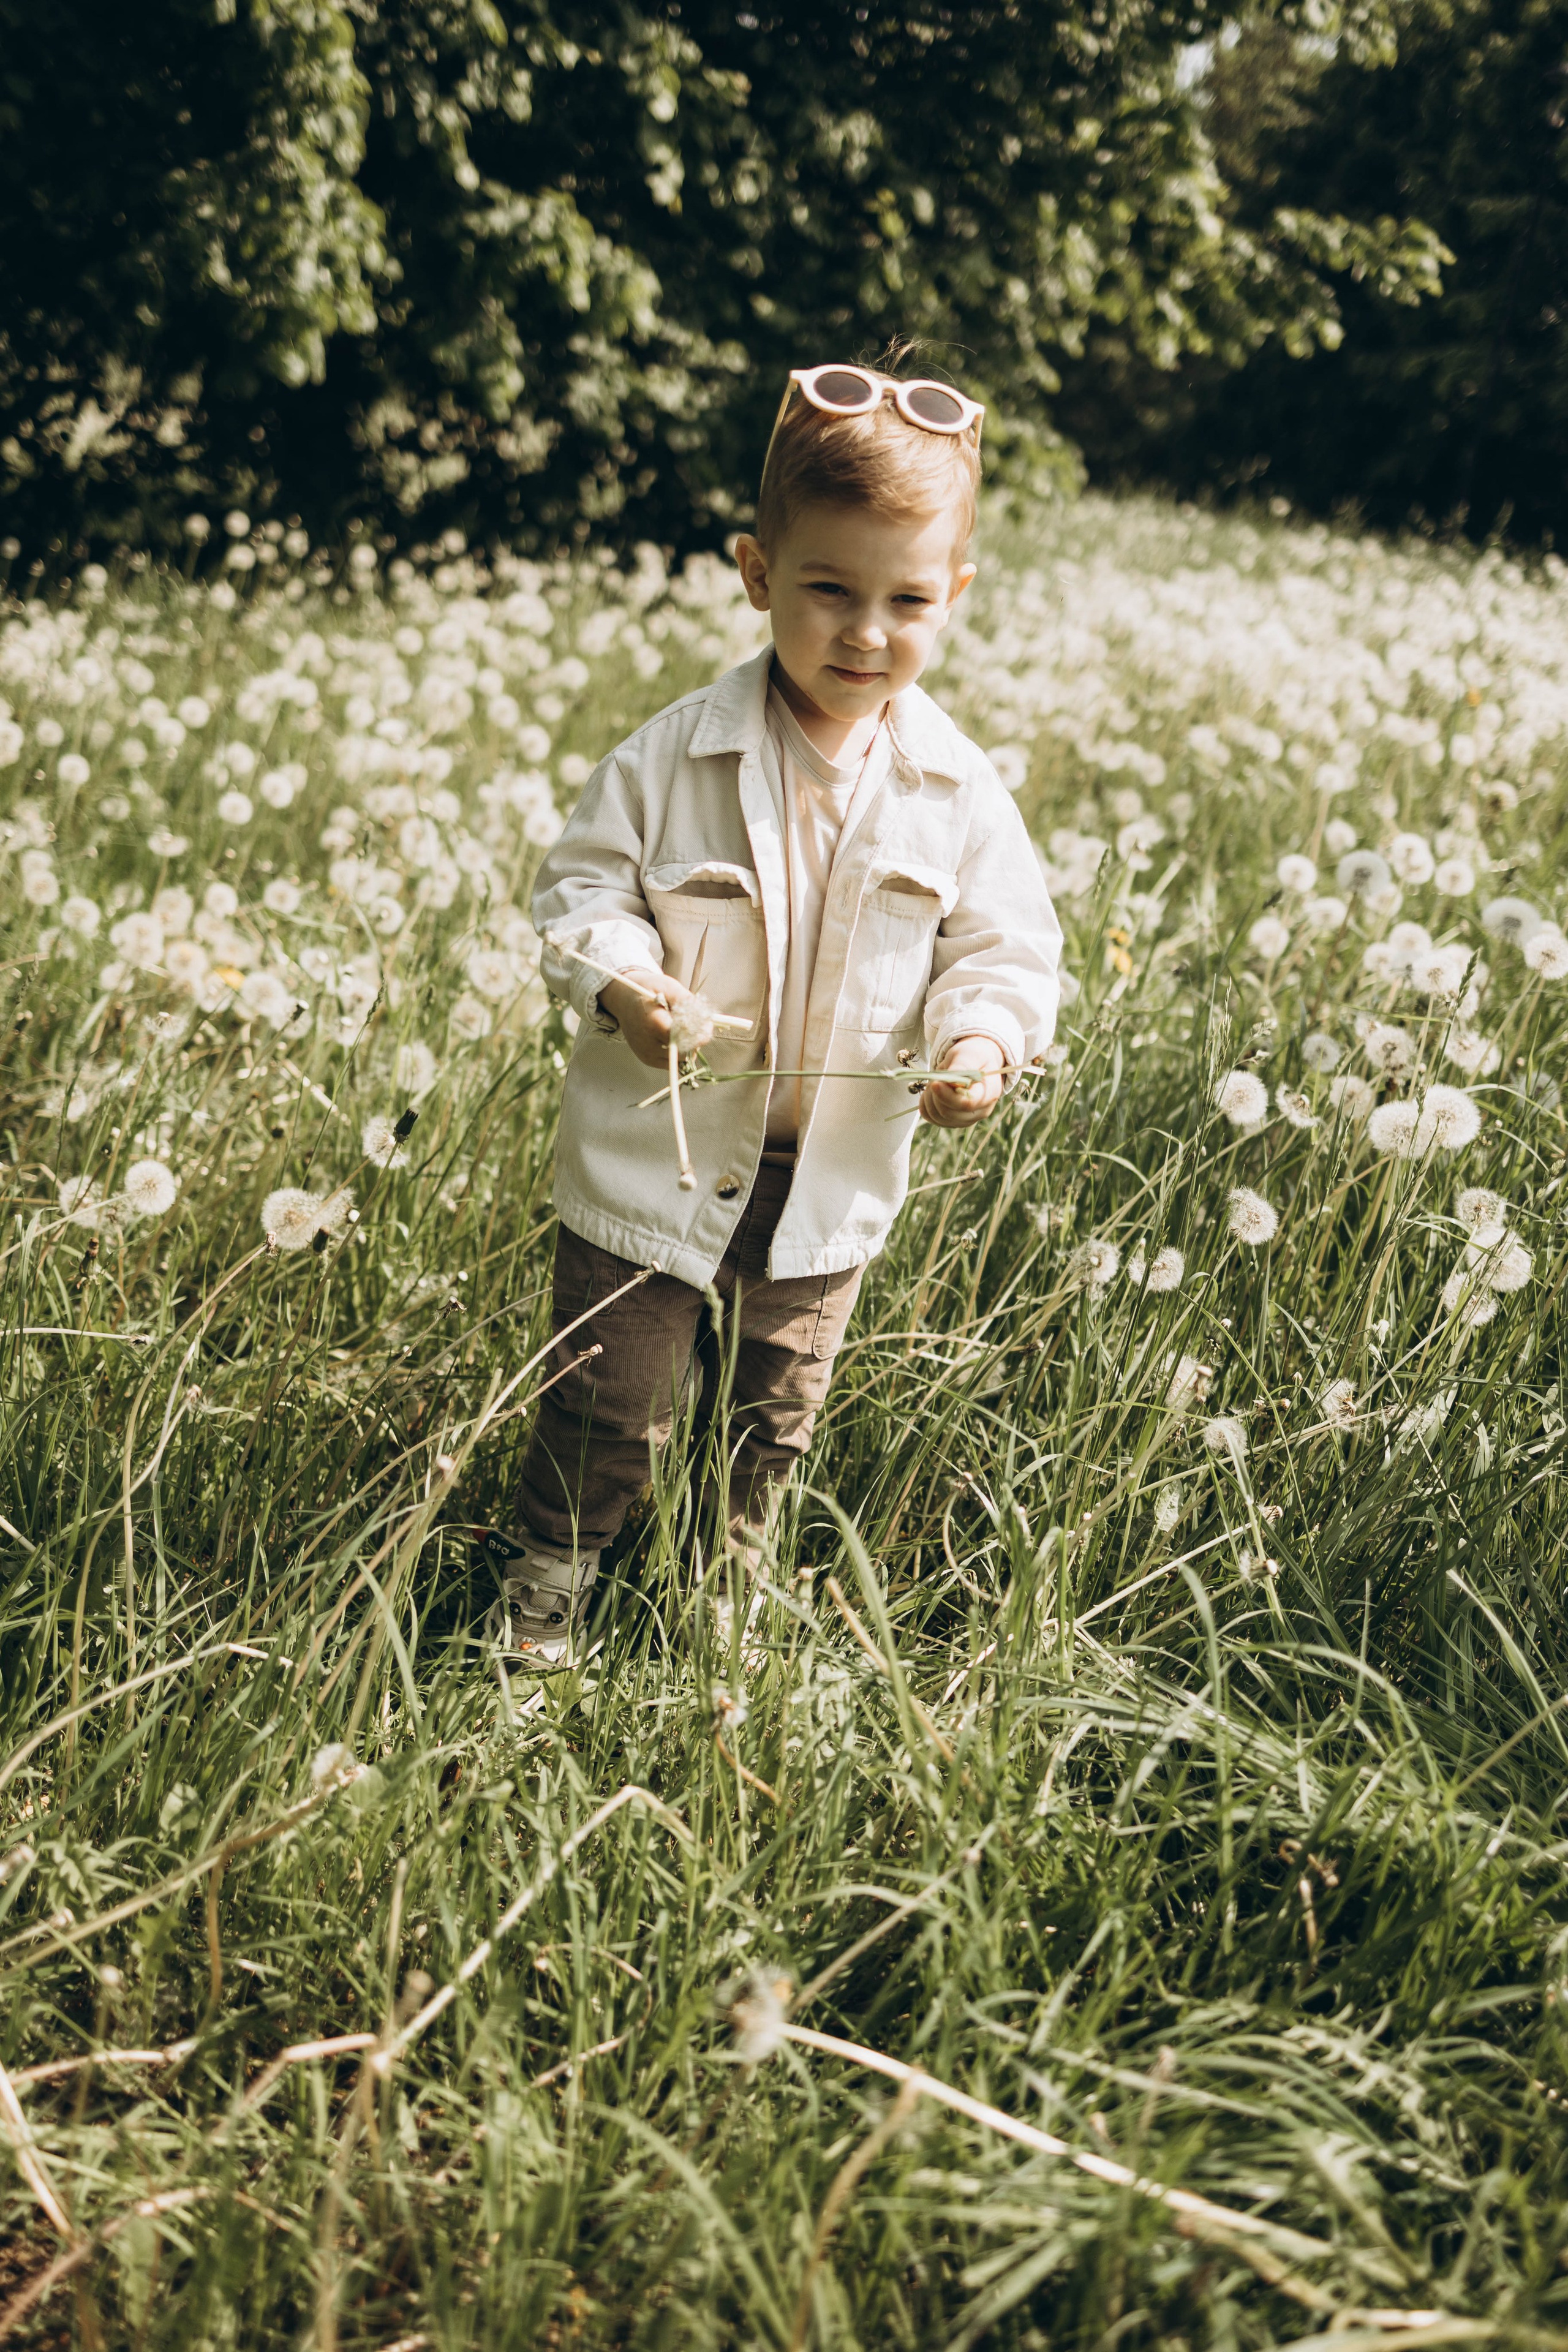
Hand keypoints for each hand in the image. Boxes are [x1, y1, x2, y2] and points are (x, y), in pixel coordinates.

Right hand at [599, 971, 713, 1069]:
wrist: (624, 1000)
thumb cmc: (647, 990)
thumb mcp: (668, 986)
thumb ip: (687, 1001)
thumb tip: (704, 1018)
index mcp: (652, 1023)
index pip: (682, 1038)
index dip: (699, 1034)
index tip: (707, 1025)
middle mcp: (647, 1043)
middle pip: (684, 1050)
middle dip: (696, 1039)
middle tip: (698, 1025)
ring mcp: (646, 1054)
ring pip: (680, 1059)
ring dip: (688, 1047)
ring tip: (683, 1029)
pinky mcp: (647, 1060)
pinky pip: (672, 1062)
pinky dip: (679, 1051)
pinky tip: (676, 1037)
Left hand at [921, 1035, 1006, 1127]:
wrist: (974, 1063)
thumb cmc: (973, 1057)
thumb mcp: (969, 1054)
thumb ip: (961, 1066)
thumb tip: (950, 1082)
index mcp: (989, 1093)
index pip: (967, 1104)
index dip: (947, 1096)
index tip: (935, 1084)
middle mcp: (980, 1111)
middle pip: (948, 1112)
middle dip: (935, 1093)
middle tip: (937, 1076)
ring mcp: (966, 1119)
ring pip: (937, 1117)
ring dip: (929, 1097)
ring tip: (936, 1082)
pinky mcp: (953, 1121)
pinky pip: (931, 1118)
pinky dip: (925, 1104)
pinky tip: (931, 1092)